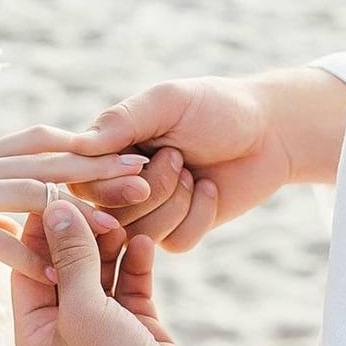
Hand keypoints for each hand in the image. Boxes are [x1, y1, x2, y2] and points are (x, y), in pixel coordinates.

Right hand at [0, 126, 148, 281]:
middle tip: (147, 173)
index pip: (43, 142)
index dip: (86, 144)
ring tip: (118, 226)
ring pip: (30, 196)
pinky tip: (53, 273)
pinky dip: (25, 256)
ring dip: (76, 213)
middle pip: (51, 163)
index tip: (124, 148)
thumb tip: (14, 200)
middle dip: (100, 169)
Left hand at [12, 200, 229, 345]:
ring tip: (122, 222)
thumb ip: (71, 257)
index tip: (58, 196)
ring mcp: (100, 332)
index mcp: (34, 337)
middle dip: (80, 237)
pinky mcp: (135, 329)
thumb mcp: (85, 312)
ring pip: (98, 274)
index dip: (40, 232)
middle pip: (63, 269)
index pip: (27, 269)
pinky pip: (128, 286)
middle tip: (99, 208)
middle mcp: (62, 333)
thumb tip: (54, 208)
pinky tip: (144, 243)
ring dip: (110, 247)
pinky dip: (134, 264)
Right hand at [69, 68, 345, 250]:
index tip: (143, 161)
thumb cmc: (214, 107)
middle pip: (109, 213)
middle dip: (153, 186)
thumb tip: (76, 146)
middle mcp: (118, 186)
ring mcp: (146, 214)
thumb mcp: (166, 103)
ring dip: (177, 200)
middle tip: (179, 157)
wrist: (269, 131)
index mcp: (106, 153)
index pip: (81, 184)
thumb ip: (120, 122)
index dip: (109, 183)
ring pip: (141, 233)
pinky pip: (174, 242)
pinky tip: (209, 189)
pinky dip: (198, 214)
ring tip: (194, 172)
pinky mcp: (176, 234)